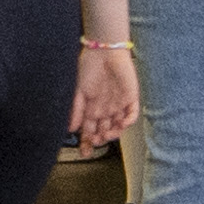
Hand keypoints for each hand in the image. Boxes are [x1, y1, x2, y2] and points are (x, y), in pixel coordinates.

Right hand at [70, 36, 139, 151]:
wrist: (105, 51)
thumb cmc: (89, 67)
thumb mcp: (78, 90)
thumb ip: (76, 110)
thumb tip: (71, 128)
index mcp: (91, 108)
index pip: (88, 130)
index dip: (86, 141)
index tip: (84, 151)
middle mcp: (104, 109)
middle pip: (103, 131)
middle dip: (99, 140)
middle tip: (94, 142)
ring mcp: (118, 104)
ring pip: (117, 126)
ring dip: (113, 133)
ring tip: (106, 135)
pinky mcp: (130, 98)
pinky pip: (132, 114)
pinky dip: (128, 121)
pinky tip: (121, 124)